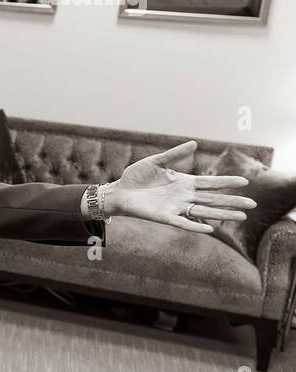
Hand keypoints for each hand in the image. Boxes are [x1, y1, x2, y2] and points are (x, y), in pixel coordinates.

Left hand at [103, 141, 255, 232]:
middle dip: (232, 201)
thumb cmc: (136, 176)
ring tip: (241, 216)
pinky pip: (183, 223)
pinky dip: (195, 226)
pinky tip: (209, 229)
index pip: (210, 183)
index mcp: (184, 182)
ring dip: (222, 215)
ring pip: (204, 211)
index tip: (245, 182)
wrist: (119, 191)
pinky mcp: (164, 217)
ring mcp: (176, 207)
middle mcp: (184, 196)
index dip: (227, 182)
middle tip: (253, 204)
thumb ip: (175, 154)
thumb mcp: (156, 161)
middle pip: (213, 199)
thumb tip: (195, 143)